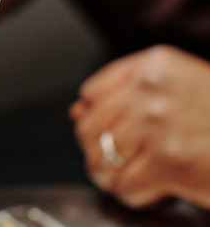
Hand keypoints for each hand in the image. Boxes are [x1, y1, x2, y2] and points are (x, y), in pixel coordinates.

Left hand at [70, 45, 209, 208]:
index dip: (96, 119)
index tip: (111, 133)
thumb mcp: (183, 86)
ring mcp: (156, 124)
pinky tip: (158, 192)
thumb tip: (77, 112)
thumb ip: (132, 93)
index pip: (92, 92)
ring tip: (142, 178)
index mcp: (154, 64)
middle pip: (89, 127)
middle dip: (102, 151)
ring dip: (116, 175)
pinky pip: (123, 185)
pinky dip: (137, 196)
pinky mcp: (168, 161)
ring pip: (100, 157)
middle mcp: (150, 89)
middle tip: (128, 164)